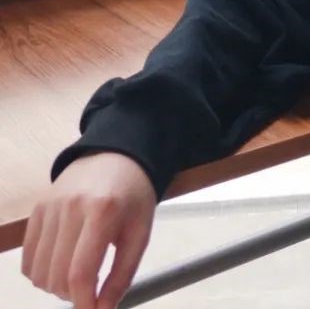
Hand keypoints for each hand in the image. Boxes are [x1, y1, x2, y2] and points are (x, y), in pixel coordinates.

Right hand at [21, 151, 156, 308]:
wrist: (117, 156)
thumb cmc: (133, 197)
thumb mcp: (140, 233)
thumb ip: (122, 275)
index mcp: (103, 211)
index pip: (80, 273)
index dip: (84, 302)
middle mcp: (71, 208)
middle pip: (57, 277)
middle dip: (72, 295)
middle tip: (90, 289)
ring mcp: (50, 207)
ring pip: (39, 273)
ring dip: (56, 286)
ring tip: (78, 274)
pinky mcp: (37, 209)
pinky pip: (28, 260)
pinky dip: (41, 273)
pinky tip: (62, 264)